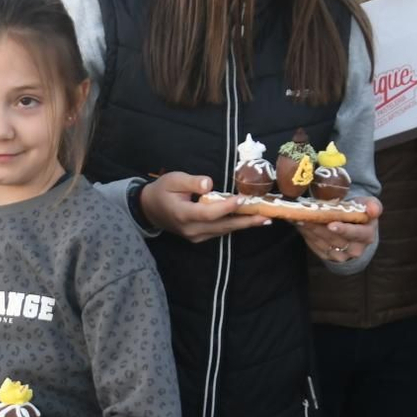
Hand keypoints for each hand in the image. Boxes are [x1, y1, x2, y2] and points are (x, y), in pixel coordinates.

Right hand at [139, 172, 271, 242]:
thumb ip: (191, 181)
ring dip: (244, 224)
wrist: (150, 209)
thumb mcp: (173, 179)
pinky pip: (220, 231)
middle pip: (222, 226)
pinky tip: (249, 220)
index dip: (226, 207)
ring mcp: (196, 236)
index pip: (208, 212)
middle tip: (266, 216)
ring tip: (264, 218)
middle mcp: (191, 229)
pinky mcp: (199, 237)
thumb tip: (210, 184)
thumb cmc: (162, 190)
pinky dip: (235, 225)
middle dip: (246, 221)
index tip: (242, 199)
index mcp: (183, 214)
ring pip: (223, 230)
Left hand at [295, 196, 381, 263]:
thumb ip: (373, 205)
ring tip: (301, 217)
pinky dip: (308, 235)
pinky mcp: (328, 256)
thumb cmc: (360, 212)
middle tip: (307, 215)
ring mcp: (341, 255)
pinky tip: (302, 224)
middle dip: (320, 227)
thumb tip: (373, 210)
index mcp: (367, 235)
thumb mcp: (369, 204)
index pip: (355, 234)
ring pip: (323, 243)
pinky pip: (316, 246)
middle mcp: (355, 249)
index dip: (343, 230)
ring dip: (311, 230)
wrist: (352, 225)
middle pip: (335, 239)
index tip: (331, 224)